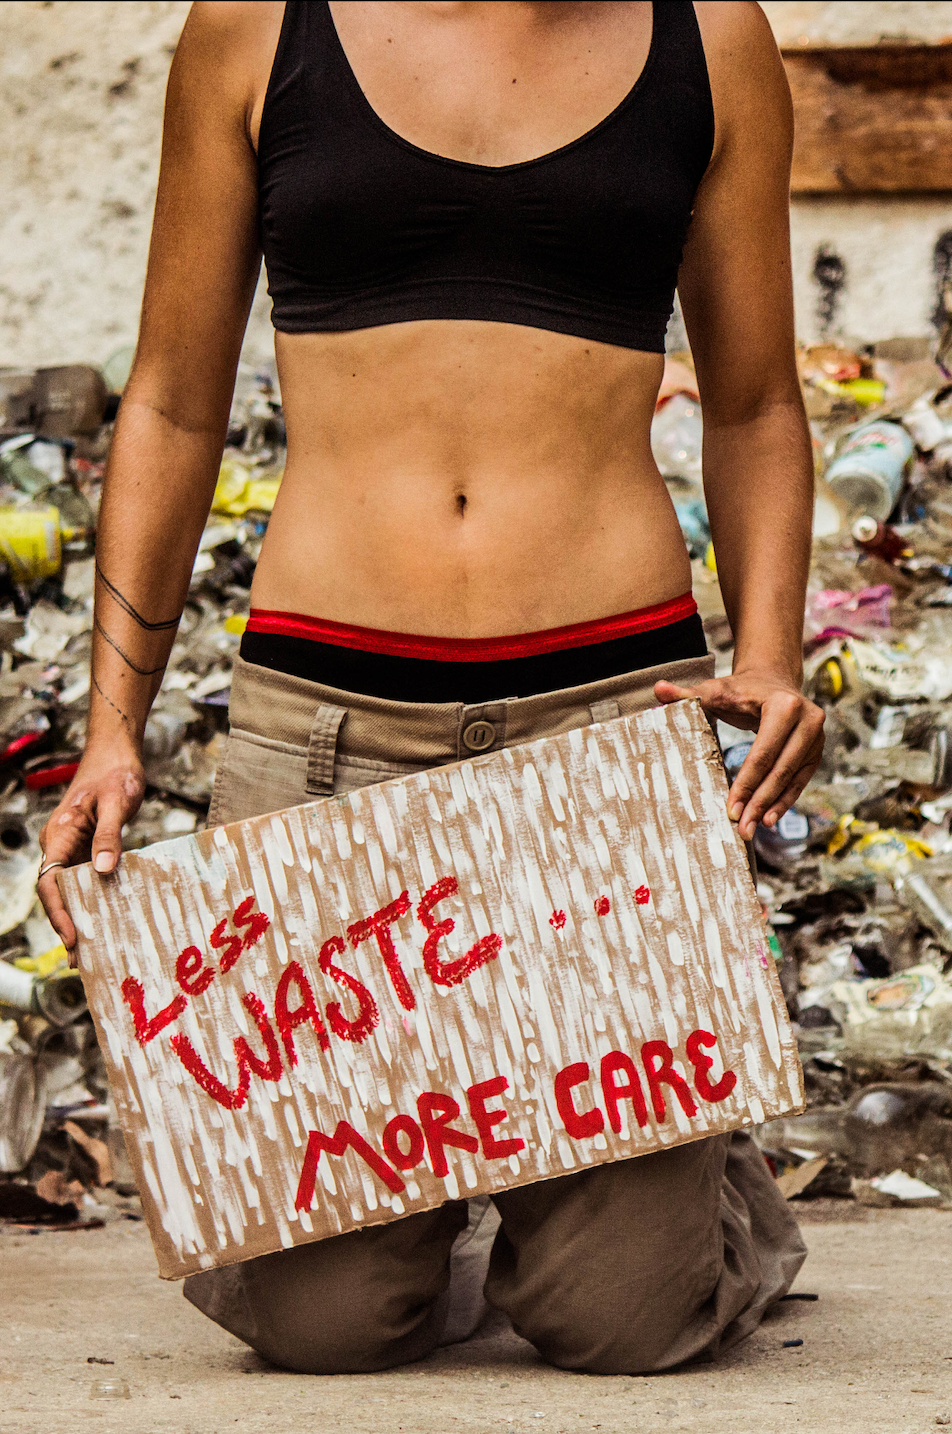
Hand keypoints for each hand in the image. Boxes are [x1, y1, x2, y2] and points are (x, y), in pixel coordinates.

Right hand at [37, 745, 145, 961]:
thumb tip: (104, 872)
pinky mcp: (87, 846)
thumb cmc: (116, 773)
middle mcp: (60, 844)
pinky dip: (93, 900)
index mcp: (59, 834)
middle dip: (67, 925)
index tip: (73, 937)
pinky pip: (86, 879)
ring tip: (92, 951)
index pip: (49, 882)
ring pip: (70, 889)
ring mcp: (72, 846)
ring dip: (80, 917)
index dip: (59, 912)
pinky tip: (107, 920)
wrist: (117, 753)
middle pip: (57, 893)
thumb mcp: (117, 802)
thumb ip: (110, 836)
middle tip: (81, 960)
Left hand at [653, 670, 823, 840]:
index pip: (763, 753)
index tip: (730, 809)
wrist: (773, 682)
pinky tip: (770, 818)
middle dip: (759, 802)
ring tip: (753, 829)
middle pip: (780, 770)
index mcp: (784, 705)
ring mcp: (817, 737)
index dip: (746, 783)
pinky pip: (800, 779)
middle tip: (741, 829)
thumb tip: (658, 689)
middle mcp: (808, 720)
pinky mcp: (817, 750)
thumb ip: (687, 694)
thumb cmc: (740, 689)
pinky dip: (785, 800)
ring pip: (792, 778)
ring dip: (773, 806)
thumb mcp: (714, 690)